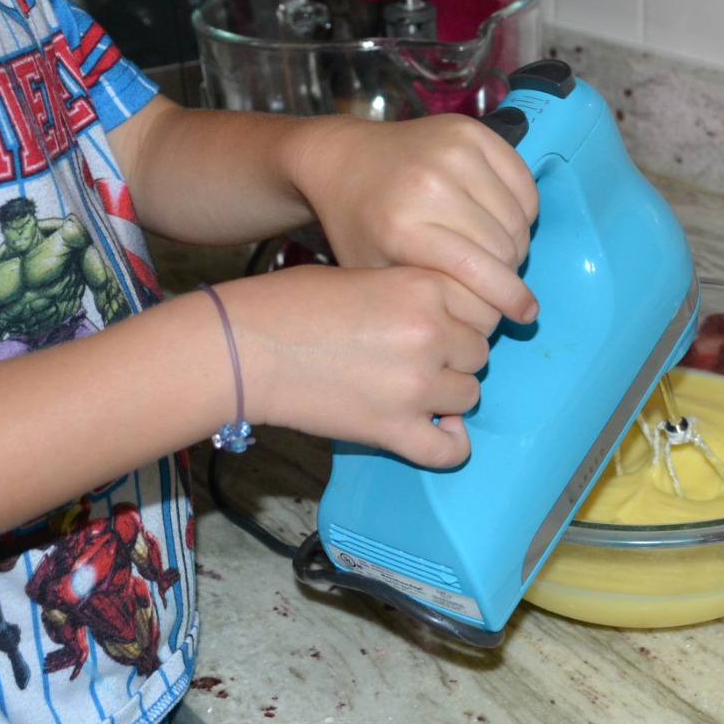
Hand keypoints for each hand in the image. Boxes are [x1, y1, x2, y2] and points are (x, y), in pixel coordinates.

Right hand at [217, 266, 492, 468]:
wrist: (243, 346)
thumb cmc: (290, 304)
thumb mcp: (363, 273)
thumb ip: (412, 293)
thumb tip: (446, 317)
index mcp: (425, 285)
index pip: (480, 307)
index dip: (459, 318)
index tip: (440, 326)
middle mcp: (431, 332)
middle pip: (478, 352)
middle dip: (453, 356)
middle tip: (417, 357)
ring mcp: (416, 385)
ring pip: (470, 395)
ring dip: (447, 395)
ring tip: (412, 389)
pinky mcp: (394, 430)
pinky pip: (451, 450)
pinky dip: (451, 444)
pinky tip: (436, 429)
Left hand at [289, 114, 539, 327]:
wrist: (344, 160)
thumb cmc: (359, 224)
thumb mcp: (377, 274)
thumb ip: (428, 299)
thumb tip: (488, 323)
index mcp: (402, 227)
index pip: (479, 271)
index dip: (509, 299)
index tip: (524, 314)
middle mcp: (430, 185)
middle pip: (505, 246)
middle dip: (511, 273)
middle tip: (502, 283)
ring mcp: (453, 152)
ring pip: (519, 217)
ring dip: (518, 243)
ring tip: (499, 254)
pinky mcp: (472, 131)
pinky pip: (523, 184)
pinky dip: (522, 209)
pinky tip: (501, 222)